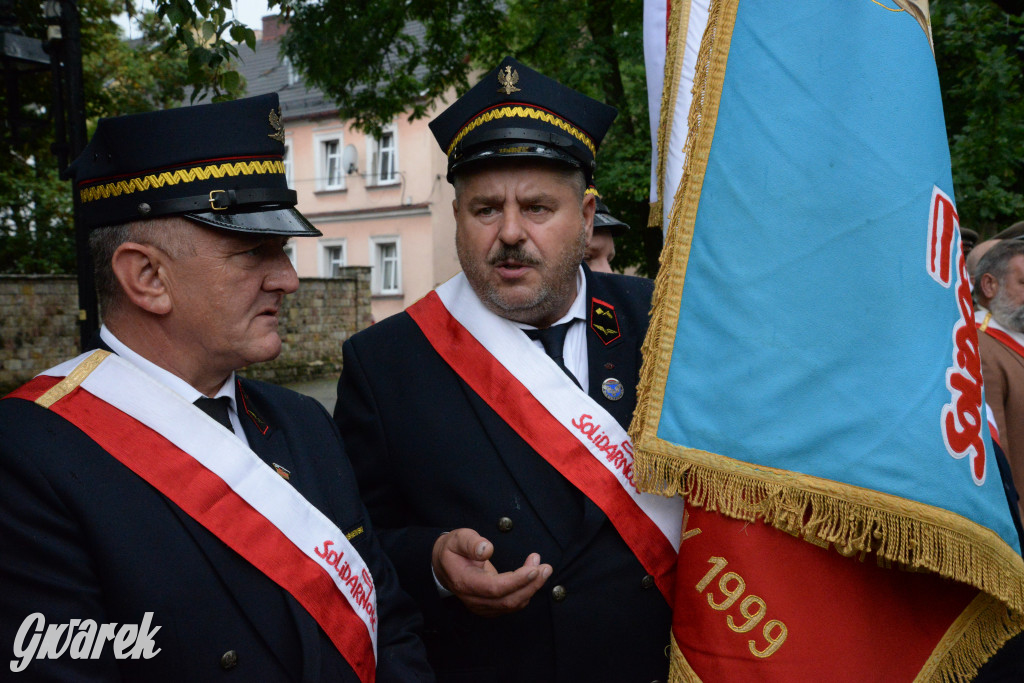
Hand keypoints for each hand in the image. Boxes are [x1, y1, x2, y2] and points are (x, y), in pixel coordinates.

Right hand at [431, 528, 551, 616]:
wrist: (444, 565)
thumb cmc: (452, 550)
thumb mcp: (458, 538)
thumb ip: (472, 543)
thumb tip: (487, 549)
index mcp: (465, 582)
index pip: (494, 588)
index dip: (516, 581)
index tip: (533, 569)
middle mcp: (474, 599)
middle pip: (508, 600)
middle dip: (530, 585)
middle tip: (545, 567)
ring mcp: (482, 606)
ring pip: (512, 604)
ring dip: (532, 588)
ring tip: (543, 568)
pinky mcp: (490, 607)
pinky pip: (512, 604)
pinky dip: (526, 592)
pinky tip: (533, 576)